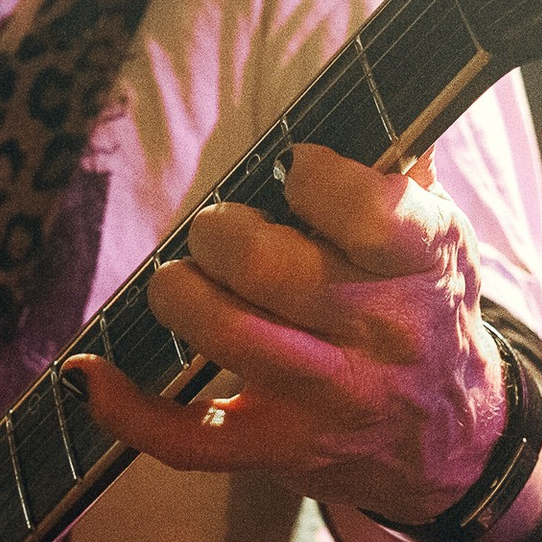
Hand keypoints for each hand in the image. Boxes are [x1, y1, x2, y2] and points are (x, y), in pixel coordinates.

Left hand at [63, 143, 506, 521]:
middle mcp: (381, 333)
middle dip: (221, 233)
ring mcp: (328, 398)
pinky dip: (128, 408)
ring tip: (184, 280)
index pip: (368, 210)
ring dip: (181, 293)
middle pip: (270, 268)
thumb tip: (356, 92)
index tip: (294, 169)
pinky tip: (90, 373)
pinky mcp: (280, 449)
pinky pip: (190, 440)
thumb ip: (399, 168)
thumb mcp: (440, 237)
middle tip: (221, 232)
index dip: (313, 176)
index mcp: (423, 264)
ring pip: (228, 336)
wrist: (450, 441)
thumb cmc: (425, 309)